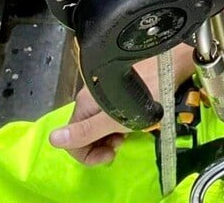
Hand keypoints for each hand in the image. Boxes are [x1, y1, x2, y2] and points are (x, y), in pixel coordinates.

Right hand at [49, 45, 195, 164]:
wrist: (170, 66)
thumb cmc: (147, 91)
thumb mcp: (115, 118)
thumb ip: (86, 130)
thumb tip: (53, 140)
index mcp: (83, 106)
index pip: (71, 140)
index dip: (87, 154)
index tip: (109, 156)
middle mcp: (89, 100)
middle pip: (84, 134)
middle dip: (100, 146)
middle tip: (121, 145)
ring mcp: (103, 96)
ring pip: (98, 127)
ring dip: (110, 138)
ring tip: (128, 135)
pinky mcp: (117, 94)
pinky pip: (110, 118)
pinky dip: (118, 127)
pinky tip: (132, 125)